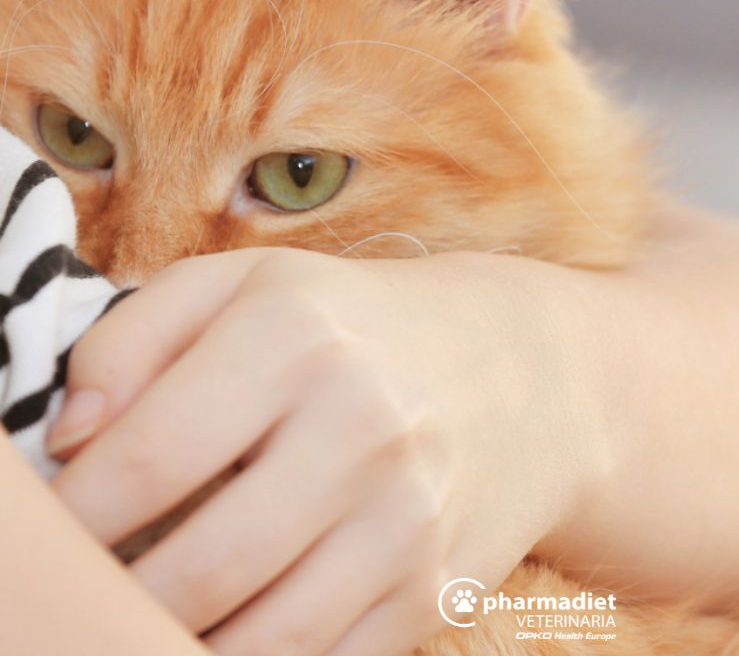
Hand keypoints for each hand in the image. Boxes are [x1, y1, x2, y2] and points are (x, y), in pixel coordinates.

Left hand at [48, 248, 597, 655]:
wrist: (522, 374)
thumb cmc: (356, 328)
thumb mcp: (248, 287)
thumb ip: (133, 338)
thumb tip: (69, 438)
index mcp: (297, 337)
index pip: (143, 461)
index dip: (69, 520)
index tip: (46, 537)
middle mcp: (364, 428)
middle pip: (198, 569)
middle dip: (114, 600)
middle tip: (87, 594)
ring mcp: (410, 517)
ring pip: (262, 640)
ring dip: (181, 643)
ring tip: (150, 615)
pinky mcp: (437, 585)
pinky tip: (231, 631)